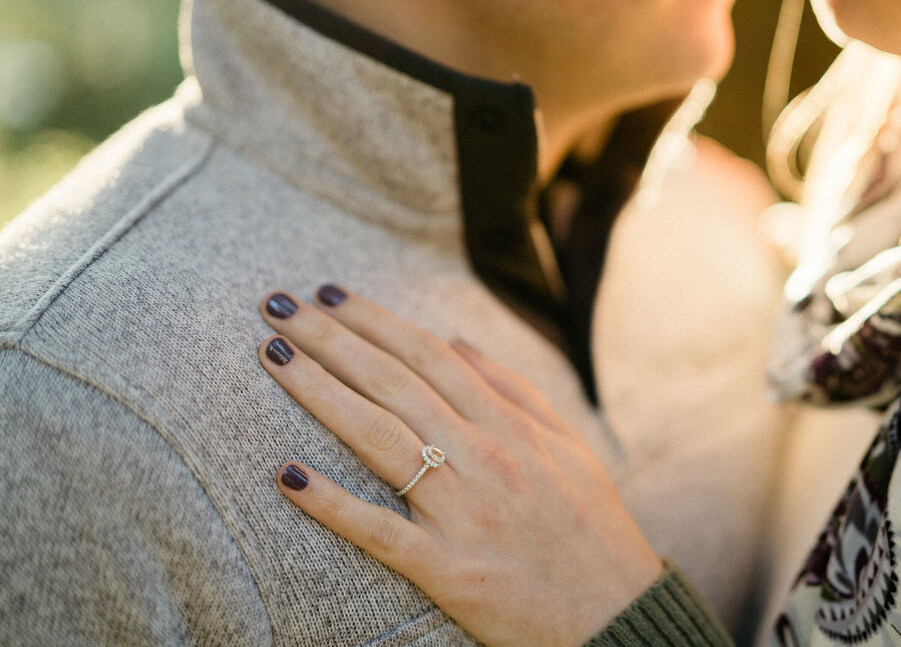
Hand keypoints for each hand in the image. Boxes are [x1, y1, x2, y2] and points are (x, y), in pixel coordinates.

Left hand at [257, 288, 662, 646]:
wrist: (619, 615)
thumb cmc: (594, 528)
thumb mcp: (569, 446)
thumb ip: (514, 391)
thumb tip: (457, 344)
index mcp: (512, 425)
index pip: (429, 355)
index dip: (374, 319)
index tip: (327, 294)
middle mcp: (484, 456)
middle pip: (393, 382)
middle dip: (331, 338)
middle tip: (277, 305)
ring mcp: (463, 511)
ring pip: (378, 437)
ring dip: (318, 391)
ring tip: (272, 355)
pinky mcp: (447, 569)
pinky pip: (378, 530)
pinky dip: (331, 503)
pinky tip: (286, 475)